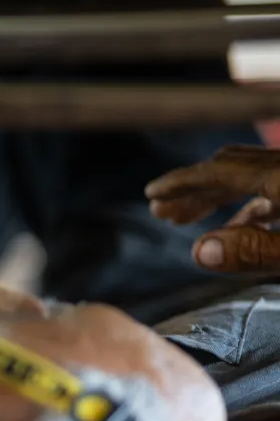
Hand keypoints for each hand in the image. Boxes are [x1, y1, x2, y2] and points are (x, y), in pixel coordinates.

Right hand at [146, 145, 279, 271]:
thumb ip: (254, 250)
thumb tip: (199, 252)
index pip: (220, 170)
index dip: (181, 181)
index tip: (152, 193)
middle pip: (231, 168)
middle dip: (192, 190)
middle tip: (162, 211)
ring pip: (253, 174)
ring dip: (217, 196)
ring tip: (192, 218)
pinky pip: (275, 183)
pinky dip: (250, 201)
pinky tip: (242, 223)